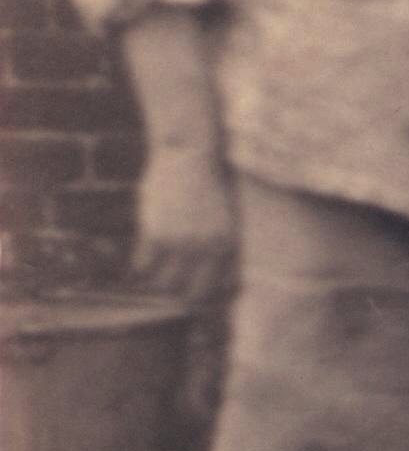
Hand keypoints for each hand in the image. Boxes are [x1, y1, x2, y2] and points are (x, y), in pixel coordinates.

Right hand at [132, 143, 235, 303]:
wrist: (191, 155)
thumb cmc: (208, 181)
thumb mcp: (222, 215)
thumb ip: (214, 240)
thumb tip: (203, 265)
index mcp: (227, 244)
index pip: (216, 286)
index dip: (201, 293)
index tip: (191, 295)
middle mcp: (207, 249)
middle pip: (189, 291)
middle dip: (177, 295)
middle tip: (167, 293)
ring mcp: (181, 244)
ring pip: (163, 282)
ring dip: (156, 283)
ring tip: (152, 279)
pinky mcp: (156, 234)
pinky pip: (144, 265)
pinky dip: (140, 268)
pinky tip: (139, 265)